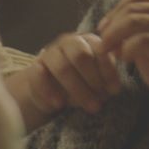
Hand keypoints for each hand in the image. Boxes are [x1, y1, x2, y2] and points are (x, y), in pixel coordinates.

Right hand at [5, 32, 120, 130]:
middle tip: (99, 101)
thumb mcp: (98, 80)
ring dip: (76, 89)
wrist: (52, 90)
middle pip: (81, 55)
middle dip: (92, 80)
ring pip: (62, 67)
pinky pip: (39, 76)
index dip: (108, 71)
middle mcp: (69, 42)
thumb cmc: (82, 82)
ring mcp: (51, 53)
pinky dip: (49, 92)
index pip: (100, 50)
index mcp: (89, 41)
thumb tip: (114, 89)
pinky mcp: (35, 67)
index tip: (114, 91)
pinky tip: (59, 105)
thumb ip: (106, 81)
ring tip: (87, 107)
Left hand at [98, 0, 148, 140]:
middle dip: (112, 23)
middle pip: (135, 6)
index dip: (116, 10)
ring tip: (107, 50)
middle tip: (102, 41)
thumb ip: (134, 33)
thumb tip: (107, 27)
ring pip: (136, 20)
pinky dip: (127, 48)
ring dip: (115, 35)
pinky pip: (142, 40)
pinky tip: (124, 59)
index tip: (103, 28)